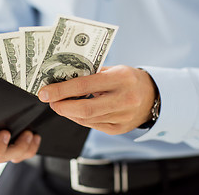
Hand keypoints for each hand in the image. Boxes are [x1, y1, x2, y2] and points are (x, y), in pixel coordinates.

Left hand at [38, 65, 156, 134]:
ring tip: (60, 104)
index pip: (84, 85)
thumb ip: (91, 74)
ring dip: (68, 112)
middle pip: (84, 108)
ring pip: (86, 119)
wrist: (153, 96)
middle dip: (61, 106)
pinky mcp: (119, 129)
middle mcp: (123, 100)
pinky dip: (79, 118)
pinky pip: (92, 125)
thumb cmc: (129, 79)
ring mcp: (122, 117)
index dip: (61, 90)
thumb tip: (63, 79)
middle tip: (49, 100)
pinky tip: (74, 111)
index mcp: (121, 79)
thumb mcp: (114, 69)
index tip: (44, 92)